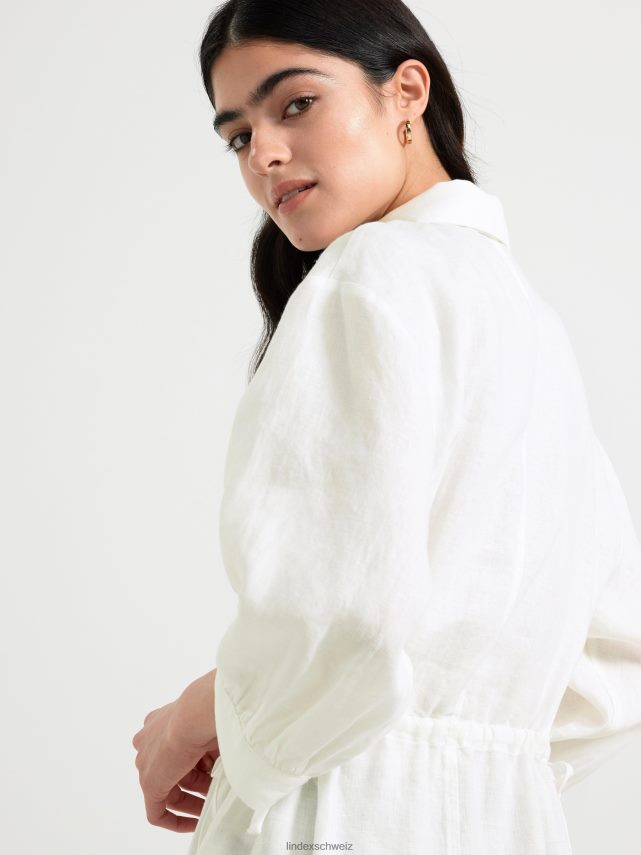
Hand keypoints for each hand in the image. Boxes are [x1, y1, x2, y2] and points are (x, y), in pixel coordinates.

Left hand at [132, 670, 218, 831]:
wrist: (198, 712)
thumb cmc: (211, 710)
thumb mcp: (213, 729)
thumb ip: (213, 745)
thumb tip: (227, 758)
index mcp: (162, 721)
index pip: (176, 751)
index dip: (198, 766)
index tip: (213, 774)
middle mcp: (149, 740)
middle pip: (173, 772)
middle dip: (198, 785)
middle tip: (216, 793)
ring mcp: (146, 762)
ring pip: (169, 790)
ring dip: (193, 801)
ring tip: (214, 806)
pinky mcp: (149, 783)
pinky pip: (157, 811)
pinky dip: (175, 821)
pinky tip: (195, 823)